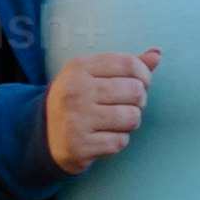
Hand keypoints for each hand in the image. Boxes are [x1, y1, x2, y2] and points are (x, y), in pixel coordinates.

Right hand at [42, 46, 158, 173]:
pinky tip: (104, 137)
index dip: (144, 76)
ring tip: (116, 122)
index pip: (130, 64)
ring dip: (130, 123)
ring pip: (131, 117)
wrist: (43, 134)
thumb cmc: (76, 100)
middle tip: (125, 106)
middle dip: (138, 101)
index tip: (140, 84)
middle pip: (136, 91)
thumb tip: (157, 54)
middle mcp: (75, 91)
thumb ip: (125, 65)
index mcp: (79, 67)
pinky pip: (120, 142)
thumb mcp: (93, 75)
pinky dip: (118, 141)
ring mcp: (75, 119)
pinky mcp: (78, 145)